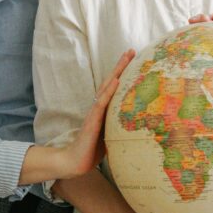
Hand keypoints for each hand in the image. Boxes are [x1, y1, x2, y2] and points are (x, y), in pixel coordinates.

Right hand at [58, 49, 134, 177]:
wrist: (75, 162)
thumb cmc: (92, 150)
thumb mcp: (110, 136)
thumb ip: (119, 128)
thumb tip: (137, 129)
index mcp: (104, 110)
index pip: (114, 87)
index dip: (123, 73)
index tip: (134, 59)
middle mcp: (99, 107)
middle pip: (111, 81)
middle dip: (121, 66)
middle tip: (131, 50)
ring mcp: (95, 112)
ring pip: (107, 87)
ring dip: (117, 72)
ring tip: (126, 58)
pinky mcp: (92, 121)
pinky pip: (102, 103)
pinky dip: (109, 91)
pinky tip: (116, 81)